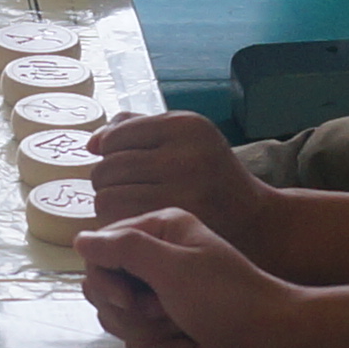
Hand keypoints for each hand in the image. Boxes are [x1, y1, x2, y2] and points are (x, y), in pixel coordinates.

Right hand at [69, 209, 311, 347]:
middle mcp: (155, 258)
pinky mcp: (166, 326)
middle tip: (163, 312)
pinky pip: (137, 341)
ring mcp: (160, 294)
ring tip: (181, 329)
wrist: (270, 342)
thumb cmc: (227, 298)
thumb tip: (79, 239)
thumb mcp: (173, 268)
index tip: (128, 298)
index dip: (105, 279)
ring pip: (117, 319)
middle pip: (102, 288)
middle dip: (130, 311)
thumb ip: (123, 250)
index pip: (99, 250)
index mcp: (159, 230)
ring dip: (147, 332)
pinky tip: (188, 346)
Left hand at [81, 111, 271, 249]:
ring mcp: (181, 190)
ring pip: (105, 194)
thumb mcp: (185, 141)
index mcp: (187, 126)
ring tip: (128, 205)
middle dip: (106, 179)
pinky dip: (115, 221)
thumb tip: (93, 142)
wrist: (255, 221)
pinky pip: (116, 218)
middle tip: (124, 190)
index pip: (116, 135)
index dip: (108, 152)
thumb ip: (138, 129)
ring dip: (108, 202)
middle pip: (107, 166)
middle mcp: (185, 154)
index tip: (121, 165)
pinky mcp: (174, 221)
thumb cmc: (210, 178)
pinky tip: (134, 220)